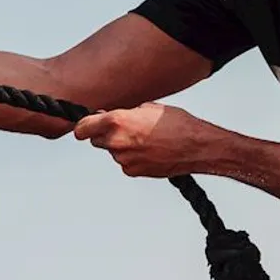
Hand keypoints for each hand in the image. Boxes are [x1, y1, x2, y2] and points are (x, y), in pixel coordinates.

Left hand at [73, 103, 209, 177]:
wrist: (197, 147)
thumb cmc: (178, 124)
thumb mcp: (148, 108)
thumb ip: (125, 113)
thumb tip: (114, 117)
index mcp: (117, 121)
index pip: (82, 128)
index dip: (83, 127)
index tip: (84, 127)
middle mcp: (116, 142)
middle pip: (96, 141)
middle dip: (106, 135)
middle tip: (125, 130)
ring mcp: (124, 159)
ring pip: (113, 152)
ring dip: (123, 147)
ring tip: (146, 140)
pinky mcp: (133, 172)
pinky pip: (125, 163)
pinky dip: (133, 158)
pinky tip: (150, 151)